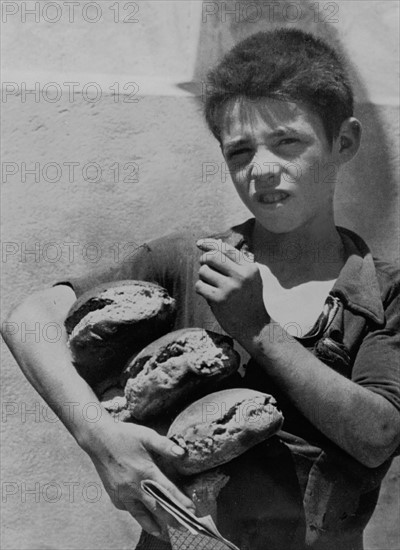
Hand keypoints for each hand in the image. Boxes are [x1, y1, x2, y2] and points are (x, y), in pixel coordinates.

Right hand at [83, 419, 194, 537]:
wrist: (99, 439)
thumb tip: (183, 453)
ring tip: (163, 532)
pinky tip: (143, 516)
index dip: (181, 502)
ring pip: (140, 514)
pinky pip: (128, 508)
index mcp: (145, 472)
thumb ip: (166, 446)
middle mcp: (134, 486)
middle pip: (156, 507)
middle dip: (171, 518)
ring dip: (152, 524)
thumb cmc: (125, 436)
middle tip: (184, 527)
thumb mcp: (147, 436)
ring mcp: (122, 493)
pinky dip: (137, 513)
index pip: (167, 491)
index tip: (192, 511)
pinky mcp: (114, 495)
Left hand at [195, 239, 269, 343]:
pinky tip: (209, 295)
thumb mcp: (251, 280)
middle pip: (212, 257)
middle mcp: (241, 276)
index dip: (211, 244)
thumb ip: (237, 263)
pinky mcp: (219, 300)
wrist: (256, 328)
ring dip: (203, 277)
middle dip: (204, 260)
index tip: (199, 243)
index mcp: (250, 269)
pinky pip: (199, 286)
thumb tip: (213, 246)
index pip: (227, 250)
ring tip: (211, 285)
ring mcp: (230, 288)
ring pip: (204, 271)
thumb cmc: (250, 302)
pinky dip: (201, 289)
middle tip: (205, 267)